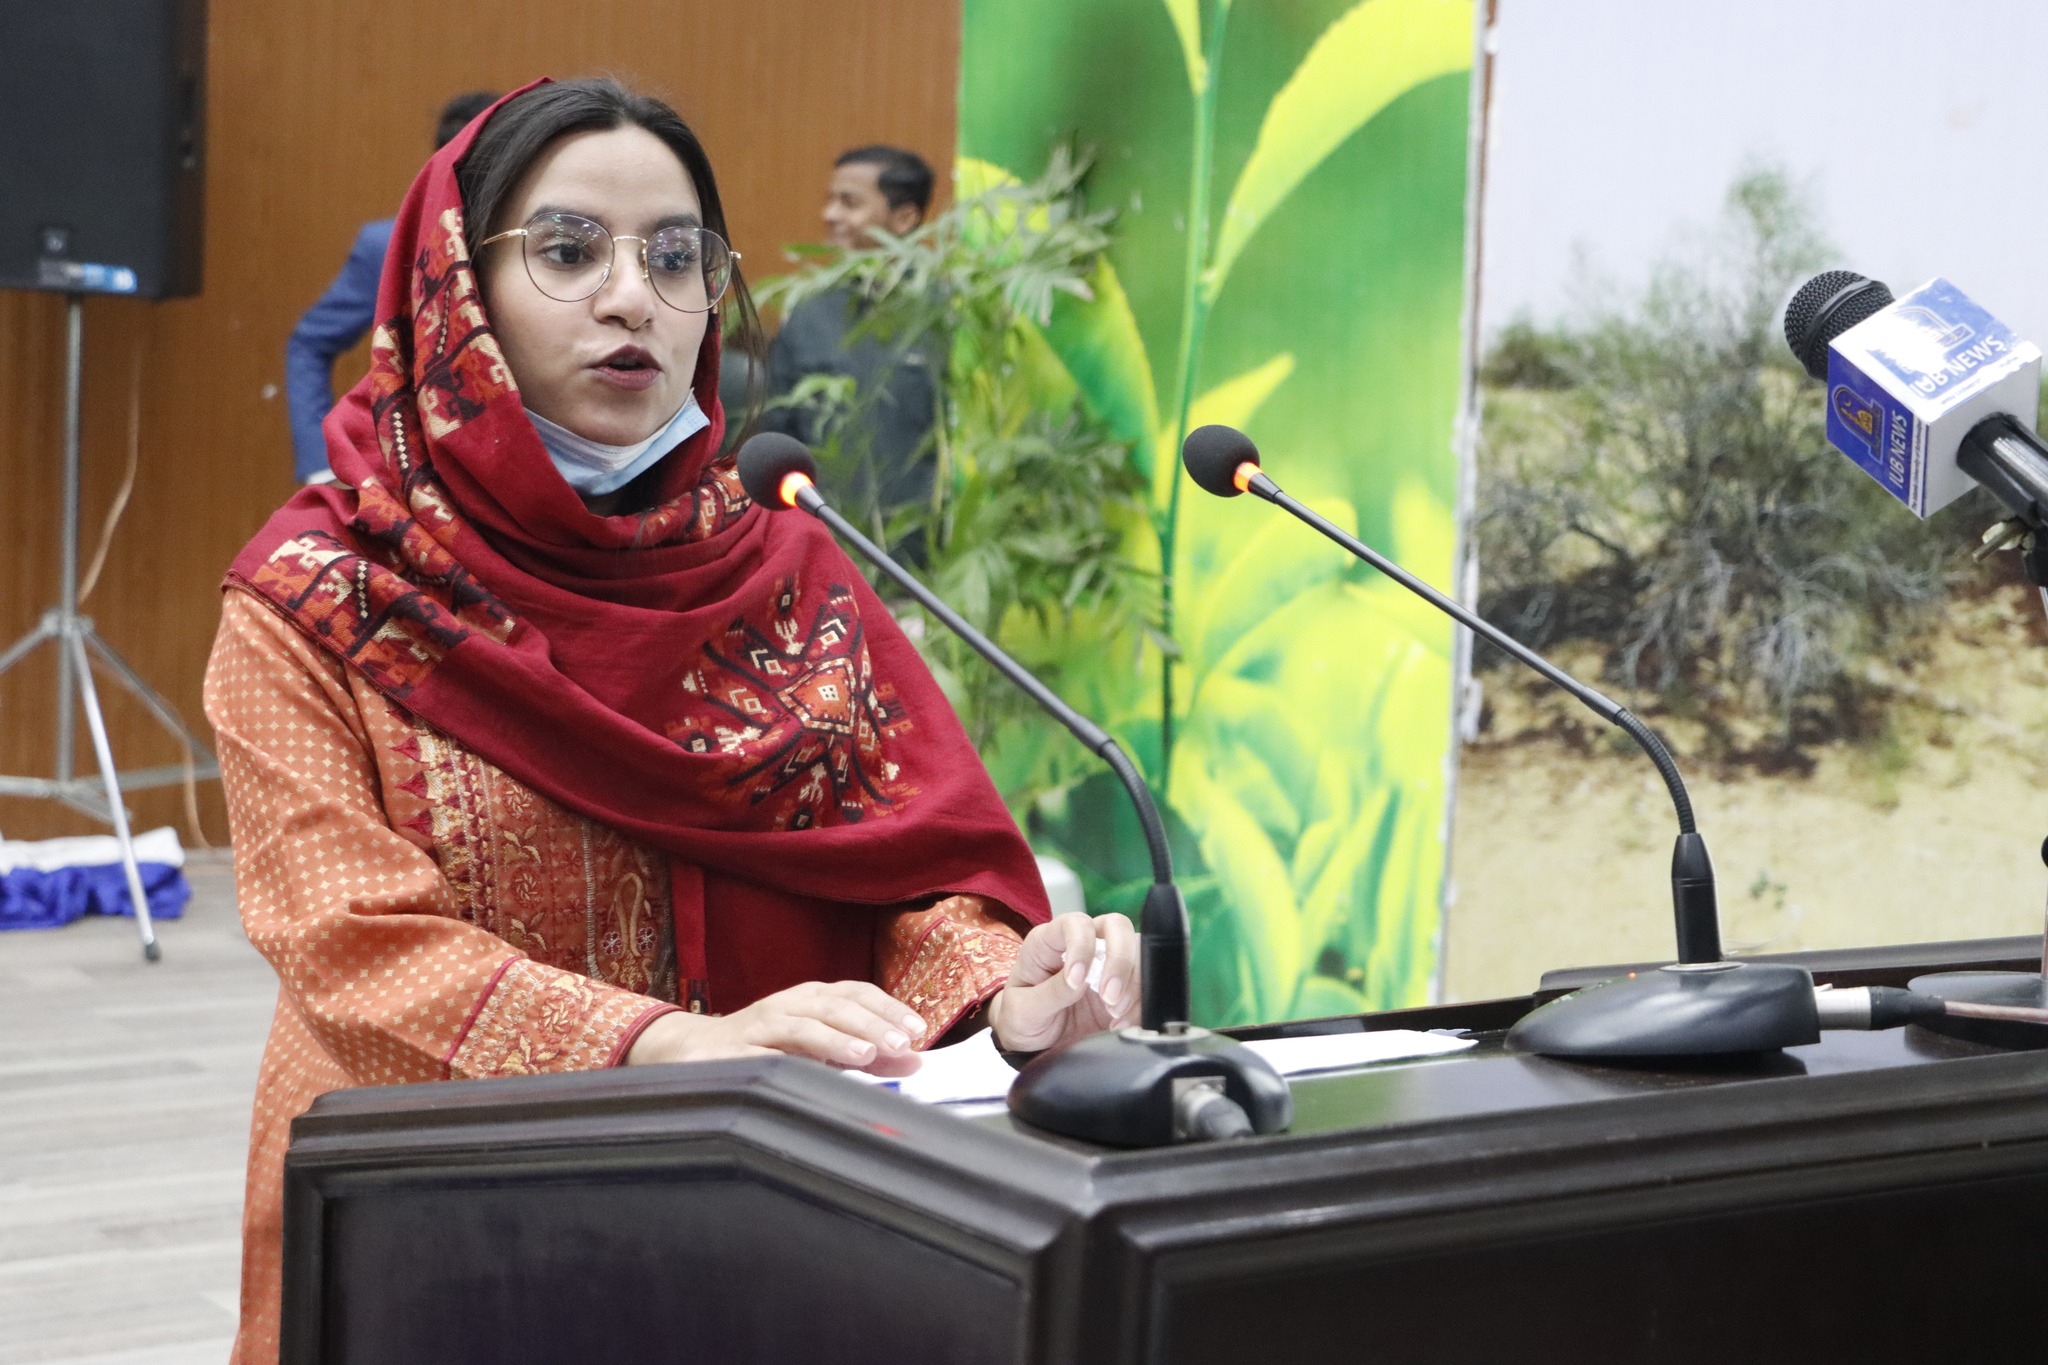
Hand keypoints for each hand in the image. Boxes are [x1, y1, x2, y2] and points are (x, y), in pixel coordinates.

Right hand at [625, 981, 926, 1076]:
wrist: (691, 1050)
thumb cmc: (766, 1047)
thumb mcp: (819, 1048)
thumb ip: (867, 1054)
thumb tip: (915, 1058)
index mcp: (810, 999)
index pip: (855, 993)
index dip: (886, 1007)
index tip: (917, 1029)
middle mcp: (787, 1005)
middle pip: (833, 1006)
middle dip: (870, 1022)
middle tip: (900, 1043)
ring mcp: (758, 1027)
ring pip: (800, 1026)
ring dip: (834, 1039)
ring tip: (866, 1055)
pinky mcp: (731, 1053)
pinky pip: (760, 1056)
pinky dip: (786, 1063)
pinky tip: (805, 1074)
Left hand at [988, 912, 1139, 1054]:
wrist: (1034, 1040)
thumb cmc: (1022, 1016)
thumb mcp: (1024, 1009)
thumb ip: (1050, 993)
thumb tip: (1079, 980)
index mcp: (1050, 940)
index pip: (1075, 923)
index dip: (1082, 946)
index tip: (1078, 979)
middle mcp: (1083, 944)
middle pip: (1116, 927)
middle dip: (1119, 961)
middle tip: (1110, 997)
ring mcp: (1106, 962)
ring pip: (1138, 952)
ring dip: (1133, 984)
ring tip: (1114, 1014)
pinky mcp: (1123, 986)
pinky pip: (1146, 983)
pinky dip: (1140, 1004)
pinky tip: (1121, 1023)